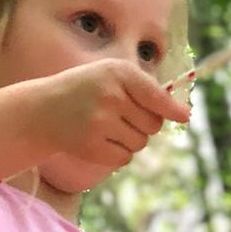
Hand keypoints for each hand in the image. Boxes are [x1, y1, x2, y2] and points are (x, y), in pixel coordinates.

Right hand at [18, 61, 190, 172]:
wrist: (45, 110)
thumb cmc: (86, 90)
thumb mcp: (111, 76)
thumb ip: (143, 88)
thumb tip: (181, 114)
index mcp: (118, 73)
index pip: (154, 95)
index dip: (171, 109)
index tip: (185, 117)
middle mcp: (111, 95)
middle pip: (153, 125)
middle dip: (145, 125)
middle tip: (123, 116)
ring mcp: (101, 122)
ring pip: (140, 143)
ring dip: (131, 140)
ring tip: (108, 126)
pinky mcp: (94, 146)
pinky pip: (125, 158)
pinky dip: (119, 153)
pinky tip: (101, 140)